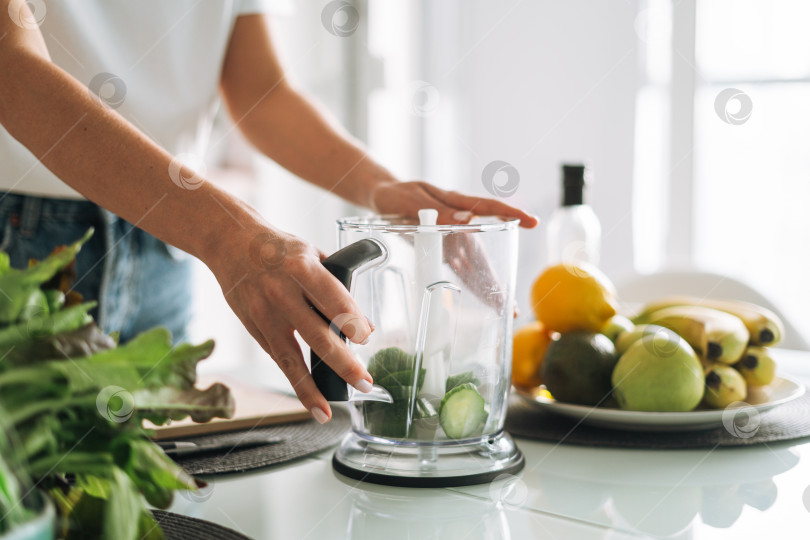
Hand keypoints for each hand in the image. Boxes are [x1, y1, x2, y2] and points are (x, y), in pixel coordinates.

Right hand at [206, 223, 373, 423]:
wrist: (231, 242)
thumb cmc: (280, 248)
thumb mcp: (314, 255)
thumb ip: (337, 288)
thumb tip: (364, 325)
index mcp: (303, 268)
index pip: (333, 300)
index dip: (351, 322)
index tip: (366, 339)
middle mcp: (282, 294)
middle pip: (316, 335)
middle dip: (343, 364)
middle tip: (364, 383)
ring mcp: (264, 314)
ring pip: (290, 358)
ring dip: (311, 389)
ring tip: (328, 411)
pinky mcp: (252, 328)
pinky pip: (277, 357)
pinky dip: (294, 377)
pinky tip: (309, 395)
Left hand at [372, 180, 536, 315]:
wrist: (382, 198)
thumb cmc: (396, 194)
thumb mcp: (411, 199)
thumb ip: (436, 210)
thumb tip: (467, 221)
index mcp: (456, 203)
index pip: (488, 208)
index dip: (510, 213)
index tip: (532, 222)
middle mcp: (460, 223)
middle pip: (484, 251)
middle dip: (499, 279)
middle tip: (512, 304)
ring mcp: (453, 238)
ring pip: (475, 265)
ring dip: (488, 288)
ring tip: (504, 310)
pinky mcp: (443, 248)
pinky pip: (459, 269)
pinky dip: (471, 285)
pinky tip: (483, 300)